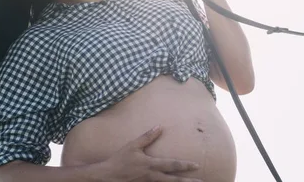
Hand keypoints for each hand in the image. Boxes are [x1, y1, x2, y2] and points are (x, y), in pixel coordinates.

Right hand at [86, 126, 201, 181]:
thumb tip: (159, 126)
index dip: (185, 165)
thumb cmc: (119, 159)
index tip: (196, 165)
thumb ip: (147, 137)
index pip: (172, 165)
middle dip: (188, 181)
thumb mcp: (133, 146)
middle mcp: (152, 176)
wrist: (107, 176)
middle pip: (173, 180)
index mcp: (151, 165)